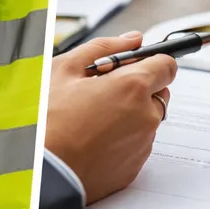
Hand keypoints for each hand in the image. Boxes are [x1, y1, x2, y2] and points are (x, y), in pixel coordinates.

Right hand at [44, 32, 176, 203]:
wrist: (42, 169)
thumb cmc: (48, 119)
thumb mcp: (66, 68)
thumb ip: (104, 47)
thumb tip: (132, 39)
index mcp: (132, 87)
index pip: (167, 64)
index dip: (151, 60)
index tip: (137, 63)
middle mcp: (146, 116)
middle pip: (159, 92)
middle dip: (138, 87)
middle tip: (104, 90)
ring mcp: (143, 144)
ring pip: (147, 118)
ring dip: (130, 112)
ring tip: (93, 116)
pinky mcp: (135, 167)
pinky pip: (137, 143)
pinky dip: (123, 136)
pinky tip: (94, 136)